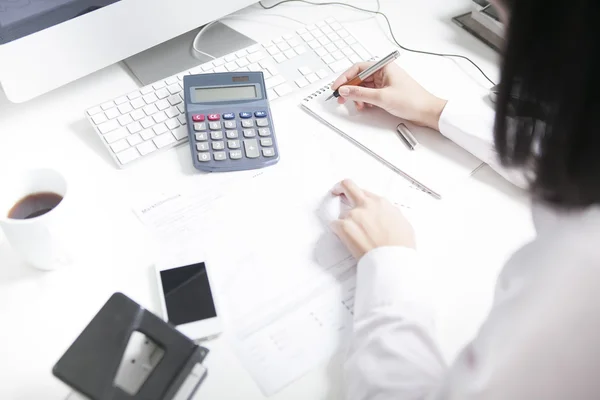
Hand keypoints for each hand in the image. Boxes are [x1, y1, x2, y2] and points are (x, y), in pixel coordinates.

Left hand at [330, 179, 415, 259]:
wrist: (392, 260)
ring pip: (341, 213)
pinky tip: (346, 239)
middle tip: (336, 192)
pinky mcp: (344, 227)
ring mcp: (354, 215)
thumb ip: (390, 213)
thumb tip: (385, 214)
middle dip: (340, 188)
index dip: (359, 196)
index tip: (354, 197)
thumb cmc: (400, 246)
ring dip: (345, 223)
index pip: (364, 192)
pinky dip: (337, 231)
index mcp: (381, 203)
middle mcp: (366, 205)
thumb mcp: (403, 223)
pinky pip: (333, 225)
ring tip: (356, 238)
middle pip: (347, 186)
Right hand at [332, 62, 447, 130]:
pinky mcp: (386, 92)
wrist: (427, 112)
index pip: (357, 68)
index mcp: (384, 67)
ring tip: (359, 105)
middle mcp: (383, 72)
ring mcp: (385, 83)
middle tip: (342, 99)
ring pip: (364, 87)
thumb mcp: (381, 97)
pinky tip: (366, 107)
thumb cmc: (412, 100)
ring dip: (358, 97)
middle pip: (359, 78)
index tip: (337, 87)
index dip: (345, 77)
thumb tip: (345, 90)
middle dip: (350, 89)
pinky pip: (370, 94)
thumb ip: (360, 94)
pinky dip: (365, 101)